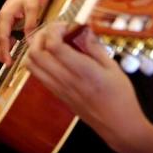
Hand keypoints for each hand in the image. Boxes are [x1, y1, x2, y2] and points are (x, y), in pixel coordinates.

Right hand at [0, 0, 40, 63]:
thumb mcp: (33, 8)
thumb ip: (31, 24)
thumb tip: (30, 43)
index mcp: (5, 16)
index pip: (1, 38)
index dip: (4, 52)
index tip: (8, 63)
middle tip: (8, 65)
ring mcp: (0, 21)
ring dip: (0, 50)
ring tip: (11, 58)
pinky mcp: (3, 22)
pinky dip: (3, 44)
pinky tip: (13, 47)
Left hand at [25, 20, 147, 151]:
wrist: (118, 127)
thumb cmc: (121, 97)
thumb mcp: (113, 68)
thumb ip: (95, 47)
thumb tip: (83, 29)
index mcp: (82, 71)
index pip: (54, 46)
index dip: (54, 30)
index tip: (66, 25)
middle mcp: (65, 80)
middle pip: (36, 53)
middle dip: (41, 36)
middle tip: (55, 31)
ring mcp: (58, 88)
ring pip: (31, 64)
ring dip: (36, 48)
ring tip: (51, 42)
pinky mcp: (56, 94)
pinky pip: (37, 74)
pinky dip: (38, 61)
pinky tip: (53, 57)